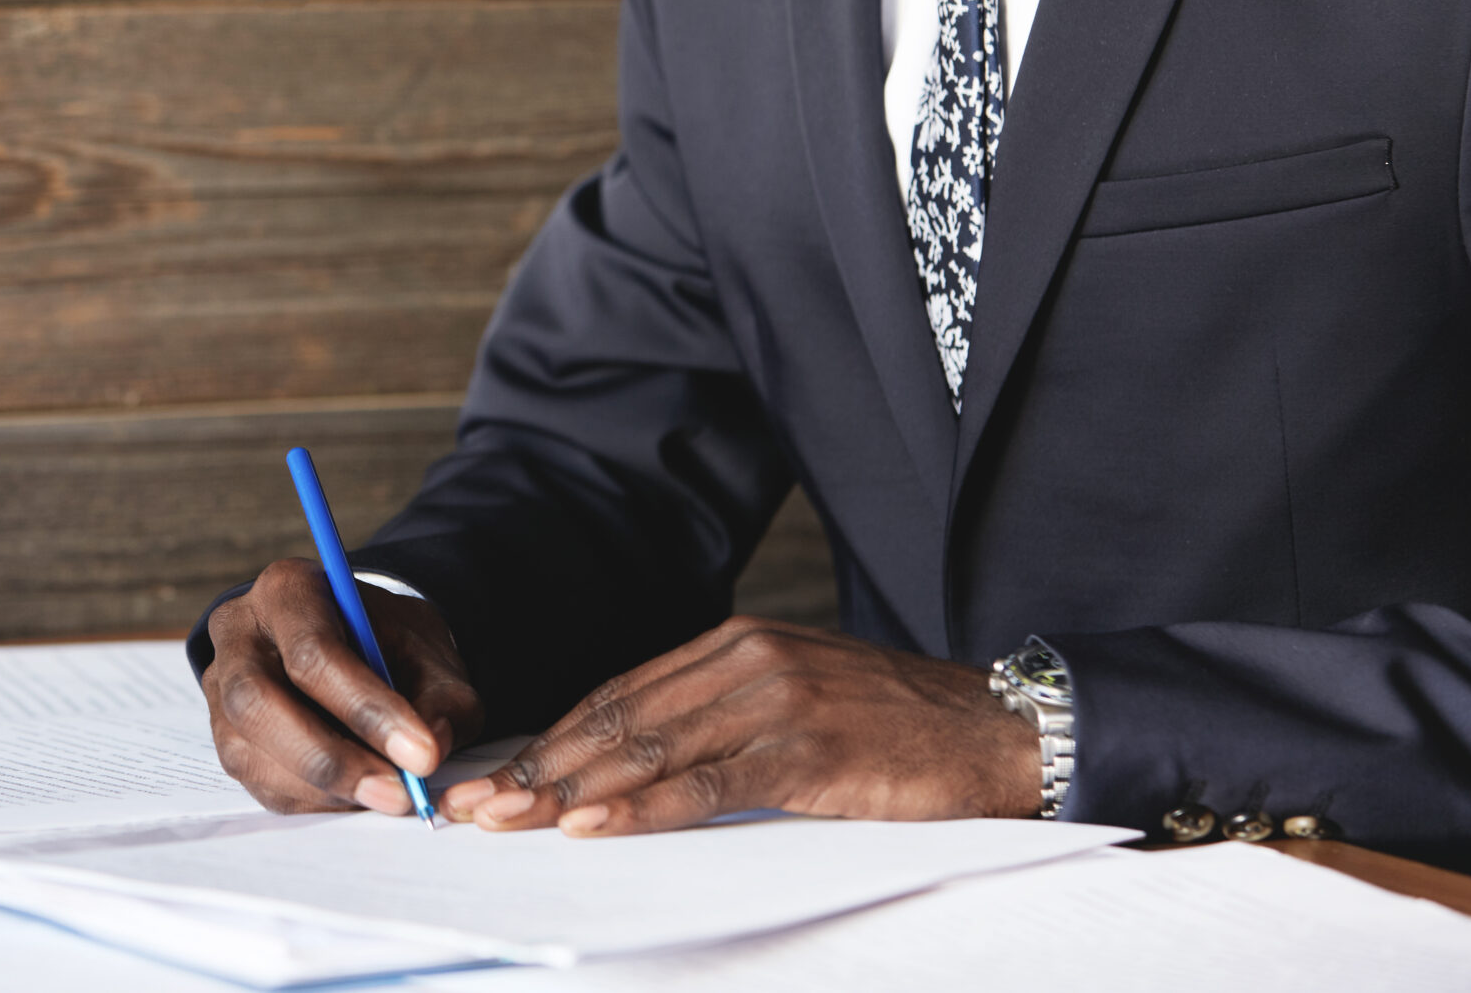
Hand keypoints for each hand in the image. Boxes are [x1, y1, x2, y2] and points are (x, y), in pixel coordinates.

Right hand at [202, 559, 484, 815]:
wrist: (361, 648)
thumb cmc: (390, 645)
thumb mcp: (432, 655)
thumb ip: (443, 700)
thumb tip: (430, 749)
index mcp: (288, 591)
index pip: (312, 651)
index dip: (365, 708)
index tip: (421, 755)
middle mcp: (240, 634)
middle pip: (257, 701)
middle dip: (331, 758)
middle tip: (397, 793)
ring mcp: (220, 688)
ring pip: (248, 751)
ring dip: (323, 788)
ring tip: (386, 797)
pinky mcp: (225, 737)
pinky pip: (257, 781)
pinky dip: (313, 801)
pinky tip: (357, 797)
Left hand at [439, 617, 1038, 834]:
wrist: (994, 731)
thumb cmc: (893, 728)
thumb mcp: (794, 701)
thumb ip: (721, 717)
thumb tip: (636, 761)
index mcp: (733, 644)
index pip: (618, 696)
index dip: (551, 740)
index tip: (495, 777)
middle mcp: (743, 660)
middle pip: (617, 720)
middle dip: (539, 768)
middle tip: (475, 809)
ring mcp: (772, 700)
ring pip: (647, 750)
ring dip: (569, 791)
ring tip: (512, 822)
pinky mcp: (804, 749)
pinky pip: (705, 783)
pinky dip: (641, 807)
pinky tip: (592, 825)